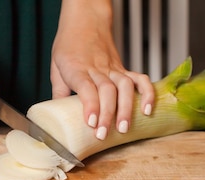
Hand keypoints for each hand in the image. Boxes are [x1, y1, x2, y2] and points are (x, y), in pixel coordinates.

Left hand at [51, 0, 153, 139]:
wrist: (86, 21)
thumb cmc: (69, 45)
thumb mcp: (56, 68)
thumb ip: (59, 93)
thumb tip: (57, 119)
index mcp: (77, 68)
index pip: (86, 86)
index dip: (90, 105)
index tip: (91, 122)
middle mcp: (97, 68)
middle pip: (107, 90)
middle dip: (107, 114)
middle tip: (103, 134)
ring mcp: (113, 68)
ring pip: (124, 86)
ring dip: (126, 108)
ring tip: (124, 128)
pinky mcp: (123, 69)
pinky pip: (140, 79)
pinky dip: (146, 93)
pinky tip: (147, 110)